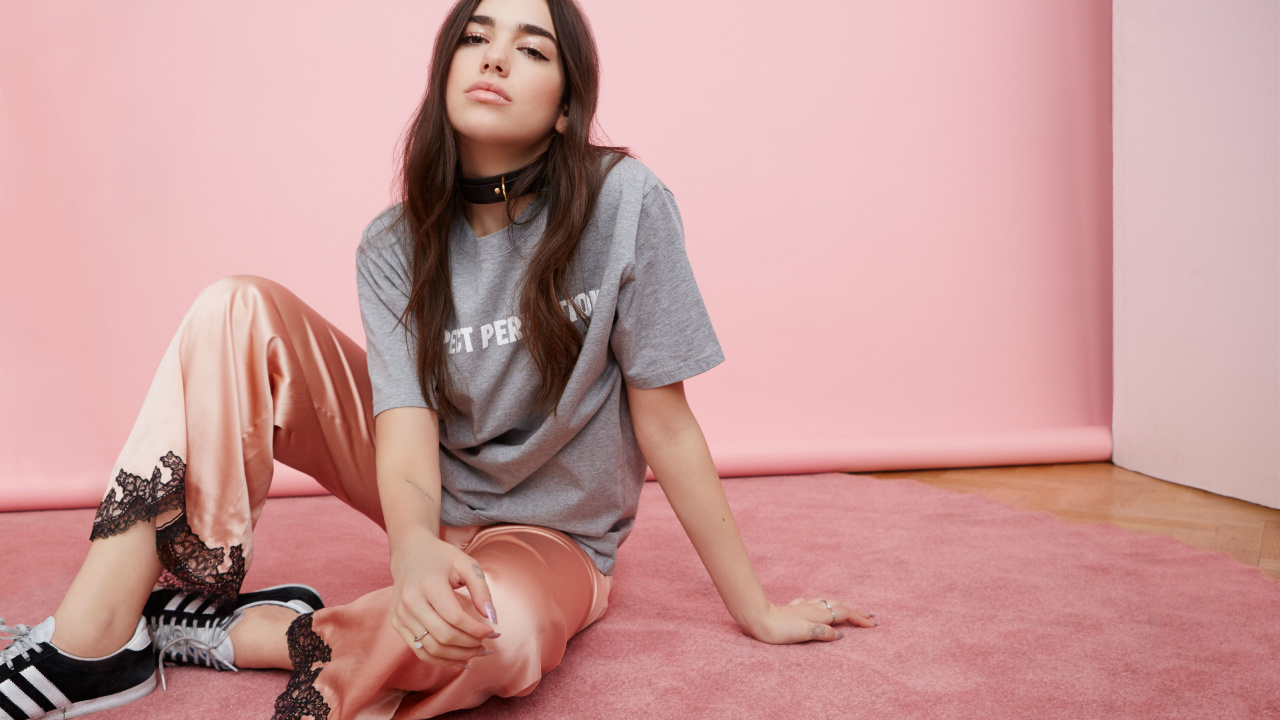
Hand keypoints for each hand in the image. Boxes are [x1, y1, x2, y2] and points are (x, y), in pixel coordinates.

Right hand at [388, 535, 499, 666]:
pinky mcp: (397, 624)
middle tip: (487, 644)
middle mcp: (410, 601)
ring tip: (476, 652)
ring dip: (457, 656)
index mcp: (428, 584)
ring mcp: (401, 615)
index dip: (476, 630)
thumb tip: (491, 618)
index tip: (491, 631)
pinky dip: (441, 660)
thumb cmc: (442, 558)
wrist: (410, 554)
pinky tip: (459, 658)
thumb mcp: (467, 564)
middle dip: (469, 645)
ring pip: (431, 649)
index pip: (455, 618)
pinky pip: (420, 651)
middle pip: (443, 636)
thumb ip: (481, 589)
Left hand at [745, 597, 875, 644]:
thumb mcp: (804, 633)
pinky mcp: (793, 609)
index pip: (845, 614)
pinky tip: (817, 606)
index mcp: (819, 614)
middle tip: (869, 616)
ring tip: (849, 609)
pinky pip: (813, 604)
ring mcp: (803, 607)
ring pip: (827, 603)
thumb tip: (840, 635)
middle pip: (839, 606)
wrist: (757, 618)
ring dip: (841, 606)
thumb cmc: (779, 629)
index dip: (860, 619)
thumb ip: (823, 633)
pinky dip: (822, 605)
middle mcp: (813, 607)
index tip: (873, 626)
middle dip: (855, 611)